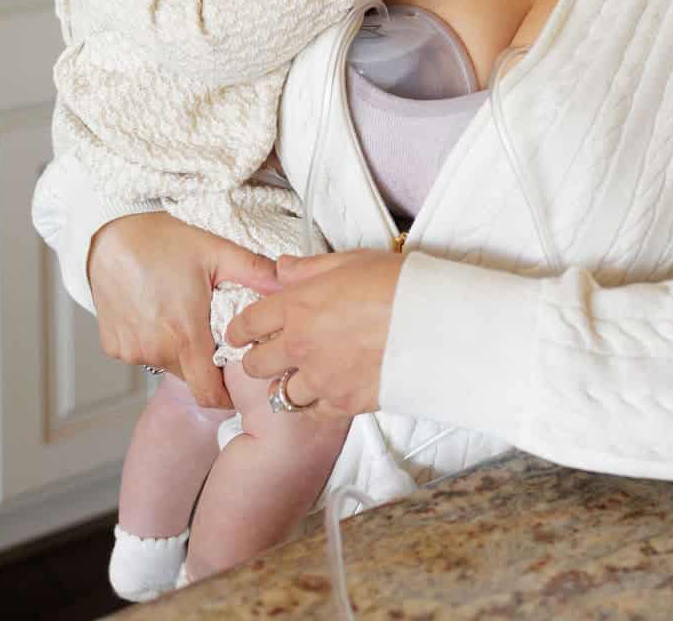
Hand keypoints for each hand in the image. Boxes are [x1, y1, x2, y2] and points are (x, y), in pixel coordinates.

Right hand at [88, 212, 279, 407]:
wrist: (108, 234)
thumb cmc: (160, 239)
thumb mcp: (215, 250)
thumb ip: (255, 272)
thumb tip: (287, 285)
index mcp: (185, 334)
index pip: (209, 393)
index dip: (226, 395)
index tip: (236, 381)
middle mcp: (155, 349)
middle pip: (191, 376)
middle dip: (205, 362)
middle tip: (211, 328)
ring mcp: (131, 351)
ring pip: (167, 365)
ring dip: (180, 350)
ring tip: (182, 312)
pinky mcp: (113, 346)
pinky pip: (142, 354)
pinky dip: (154, 341)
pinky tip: (157, 311)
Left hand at [224, 249, 404, 417]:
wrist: (434, 322)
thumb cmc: (397, 285)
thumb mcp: (350, 261)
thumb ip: (309, 269)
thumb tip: (283, 269)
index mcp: (297, 307)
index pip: (247, 323)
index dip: (238, 330)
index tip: (239, 333)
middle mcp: (300, 346)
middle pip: (255, 365)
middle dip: (258, 359)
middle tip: (271, 354)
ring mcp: (320, 379)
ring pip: (282, 394)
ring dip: (288, 384)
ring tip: (304, 374)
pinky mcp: (343, 403)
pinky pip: (314, 411)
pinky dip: (317, 404)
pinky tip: (329, 390)